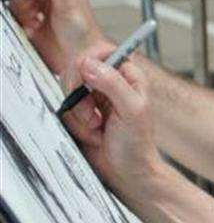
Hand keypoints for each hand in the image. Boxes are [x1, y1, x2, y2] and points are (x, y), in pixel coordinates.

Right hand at [6, 0, 107, 74]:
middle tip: (29, 1)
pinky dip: (19, 17)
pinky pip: (12, 9)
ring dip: (21, 5)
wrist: (79, 59)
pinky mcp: (27, 15)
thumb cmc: (84, 33)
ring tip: (36, 17)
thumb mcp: (71, 5)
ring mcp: (37, 0)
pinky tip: (33, 26)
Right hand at [67, 53, 167, 195]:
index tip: (84, 80)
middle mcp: (111, 82)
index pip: (100, 51)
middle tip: (95, 116)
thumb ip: (113, 84)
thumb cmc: (136, 144)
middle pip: (77, 70)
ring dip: (80, 116)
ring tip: (99, 128)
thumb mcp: (131, 111)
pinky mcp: (83, 111)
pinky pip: (67, 110)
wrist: (129, 171)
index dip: (87, 63)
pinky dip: (76, 125)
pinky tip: (94, 134)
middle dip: (81, 97)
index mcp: (128, 75)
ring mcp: (95, 96)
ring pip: (69, 92)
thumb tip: (88, 63)